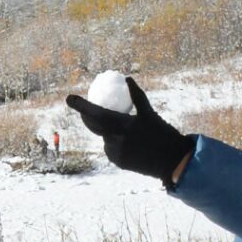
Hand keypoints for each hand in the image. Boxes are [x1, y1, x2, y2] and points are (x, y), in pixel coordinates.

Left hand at [63, 78, 191, 183]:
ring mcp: (115, 153)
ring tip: (123, 127)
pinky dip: (115, 142)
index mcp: (121, 125)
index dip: (80, 105)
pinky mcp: (118, 162)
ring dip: (106, 131)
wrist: (172, 161)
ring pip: (104, 137)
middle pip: (94, 126)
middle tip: (89, 109)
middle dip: (88, 117)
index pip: (95, 113)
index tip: (69, 97)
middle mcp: (114, 140)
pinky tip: (128, 141)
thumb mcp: (150, 114)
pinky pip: (111, 148)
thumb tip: (128, 78)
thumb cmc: (163, 134)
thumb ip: (137, 96)